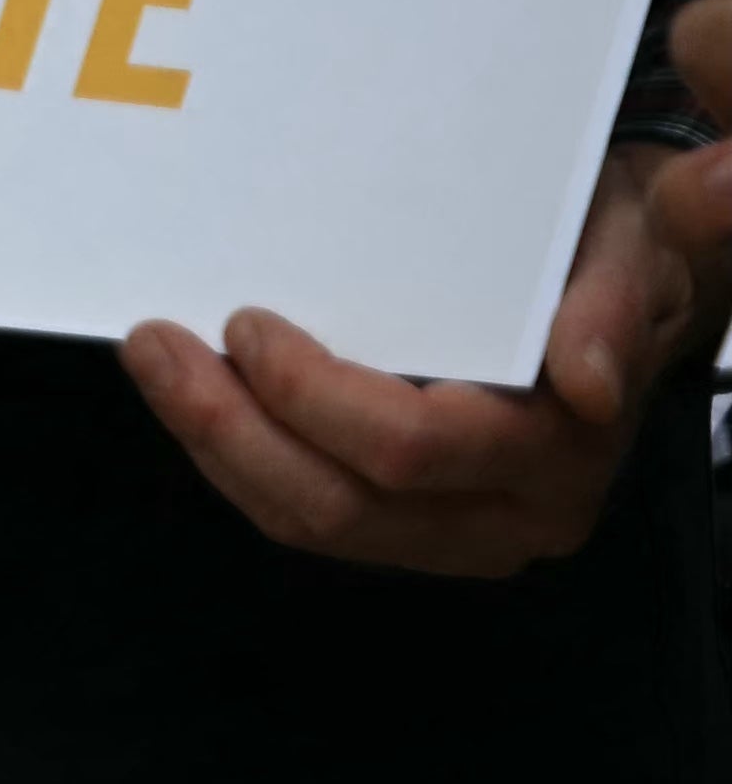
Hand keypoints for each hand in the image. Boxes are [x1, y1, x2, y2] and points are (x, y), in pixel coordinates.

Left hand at [126, 39, 731, 576]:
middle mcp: (514, 515)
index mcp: (562, 453)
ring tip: (155, 364)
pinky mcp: (412, 525)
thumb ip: (609, 307)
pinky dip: (240, 457)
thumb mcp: (632, 251)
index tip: (244, 324)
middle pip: (343, 505)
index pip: (413, 450)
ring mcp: (458, 532)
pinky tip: (196, 398)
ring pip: (311, 522)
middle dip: (229, 429)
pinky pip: (308, 513)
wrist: (628, 283)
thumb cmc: (616, 253)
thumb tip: (584, 379)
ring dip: (217, 447)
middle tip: (153, 342)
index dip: (312, 396)